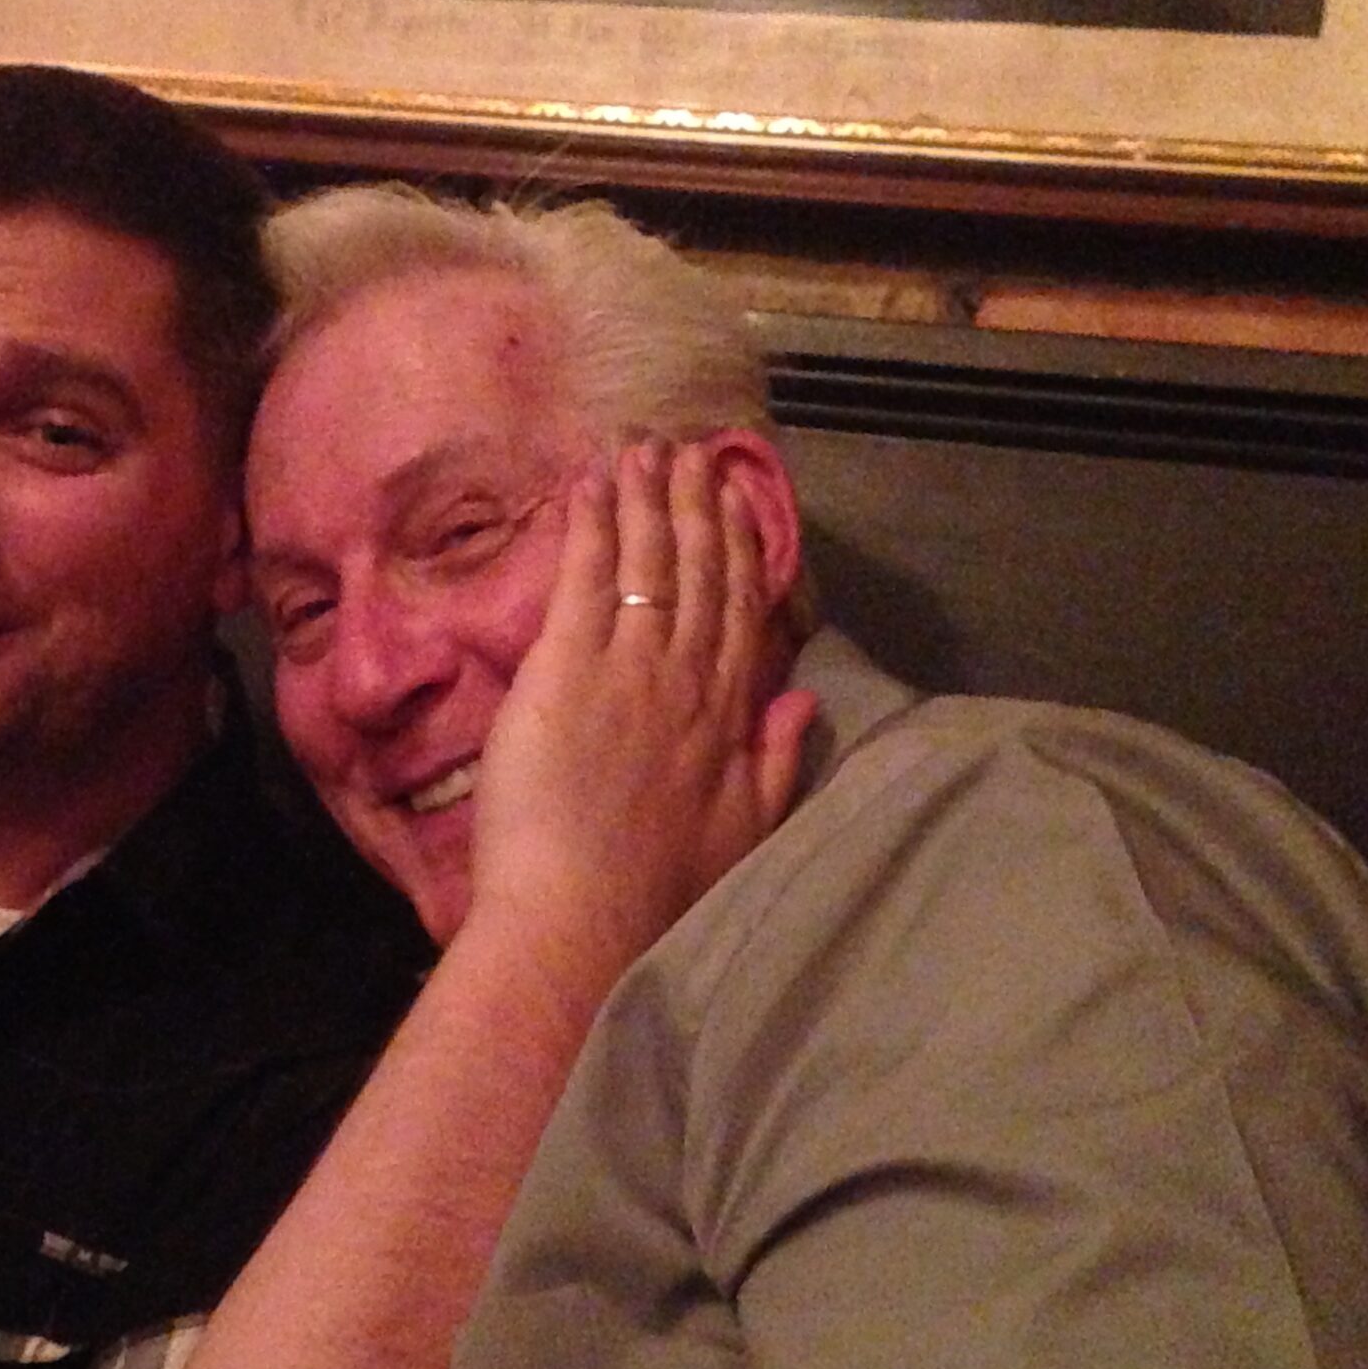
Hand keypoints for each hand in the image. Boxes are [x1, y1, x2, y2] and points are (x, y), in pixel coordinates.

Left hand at [464, 438, 814, 991]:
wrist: (584, 919)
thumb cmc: (657, 891)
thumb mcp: (742, 831)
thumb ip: (777, 760)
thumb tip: (802, 699)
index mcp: (727, 716)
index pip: (741, 612)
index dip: (741, 550)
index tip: (738, 501)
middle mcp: (685, 678)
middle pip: (699, 573)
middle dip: (697, 506)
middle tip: (691, 450)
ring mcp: (627, 667)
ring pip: (646, 564)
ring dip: (646, 500)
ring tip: (644, 449)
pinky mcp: (565, 669)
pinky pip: (583, 581)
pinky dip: (588, 528)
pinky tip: (589, 485)